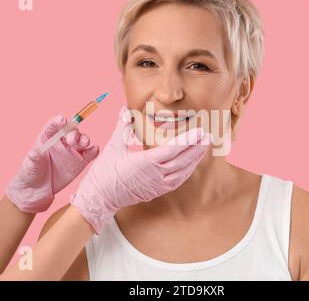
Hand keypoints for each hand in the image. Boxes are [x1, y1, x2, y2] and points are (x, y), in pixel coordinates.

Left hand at [6, 115, 98, 212]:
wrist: (35, 192)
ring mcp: (72, 151)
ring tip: (82, 146)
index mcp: (47, 138)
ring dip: (85, 140)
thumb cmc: (30, 174)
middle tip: (73, 142)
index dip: (59, 121)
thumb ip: (34, 158)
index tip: (63, 121)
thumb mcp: (30, 165)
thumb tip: (35, 152)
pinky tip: (93, 151)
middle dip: (74, 133)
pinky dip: (93, 151)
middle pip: (71, 131)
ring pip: (82, 140)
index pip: (54, 125)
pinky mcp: (80, 162)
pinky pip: (89, 154)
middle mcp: (61, 142)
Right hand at [70, 106, 210, 233]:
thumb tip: (125, 109)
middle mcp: (155, 174)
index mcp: (146, 162)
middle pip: (183, 160)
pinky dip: (187, 170)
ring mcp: (158, 185)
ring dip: (195, 159)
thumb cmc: (105, 173)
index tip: (200, 131)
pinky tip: (192, 163)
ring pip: (183, 171)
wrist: (100, 198)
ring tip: (203, 146)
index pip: (173, 149)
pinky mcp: (157, 191)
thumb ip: (123, 126)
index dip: (189, 140)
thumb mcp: (113, 146)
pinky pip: (178, 180)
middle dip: (197, 147)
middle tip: (208, 136)